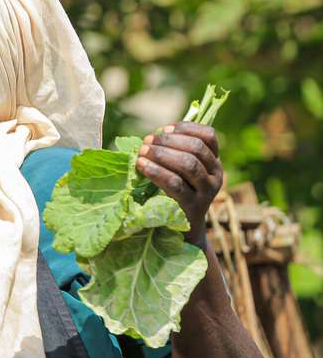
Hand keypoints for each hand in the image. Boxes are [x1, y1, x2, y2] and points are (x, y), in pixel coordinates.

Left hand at [136, 121, 221, 246]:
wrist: (184, 229)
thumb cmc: (177, 193)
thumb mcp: (181, 172)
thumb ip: (174, 153)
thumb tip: (152, 136)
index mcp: (214, 162)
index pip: (209, 136)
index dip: (186, 128)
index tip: (164, 128)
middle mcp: (216, 175)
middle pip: (196, 148)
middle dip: (169, 141)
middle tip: (147, 141)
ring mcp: (207, 192)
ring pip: (188, 164)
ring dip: (162, 154)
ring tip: (142, 152)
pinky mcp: (193, 206)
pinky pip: (175, 184)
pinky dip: (156, 171)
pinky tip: (141, 165)